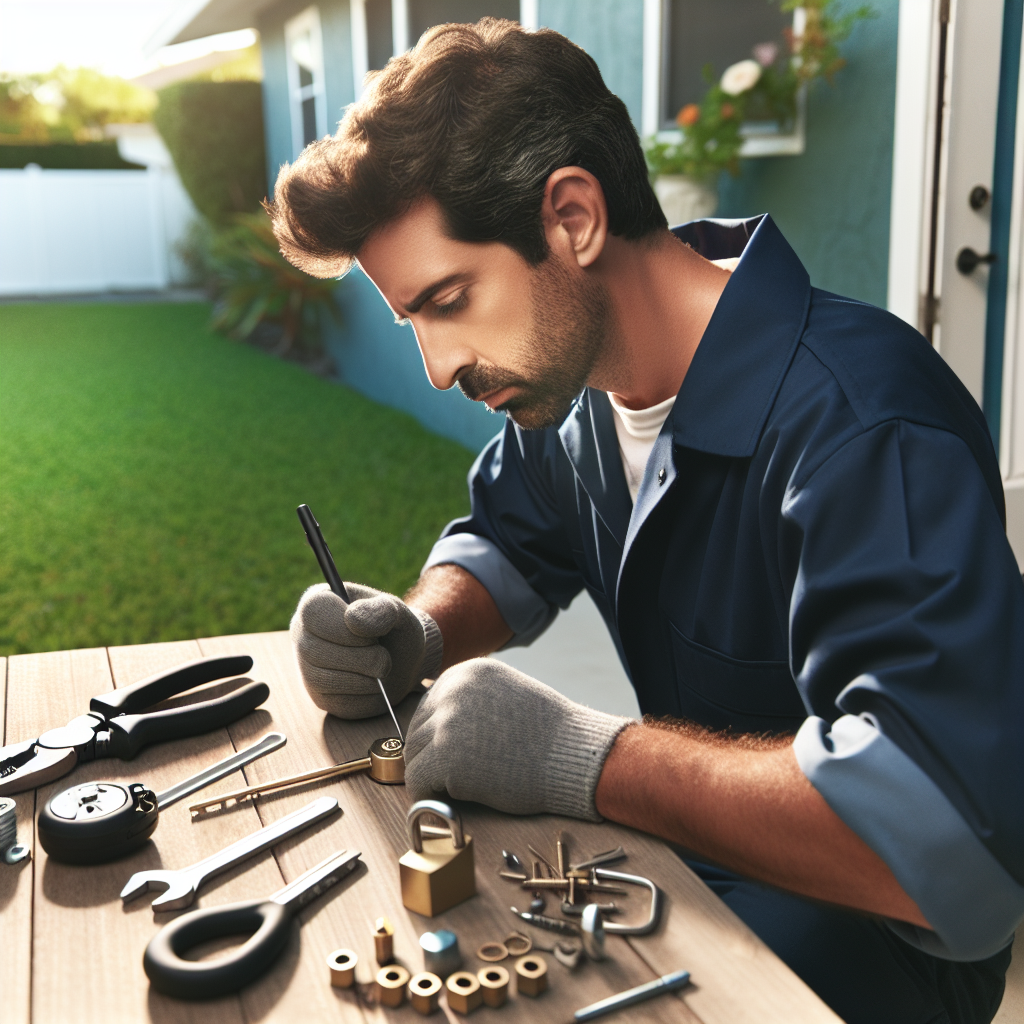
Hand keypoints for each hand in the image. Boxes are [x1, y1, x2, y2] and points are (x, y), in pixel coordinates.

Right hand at [290, 583, 442, 718]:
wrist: (405, 661)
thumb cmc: (394, 629)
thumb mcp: (395, 611)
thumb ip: (379, 609)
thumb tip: (353, 618)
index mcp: (318, 602)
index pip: (313, 611)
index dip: (343, 626)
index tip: (372, 635)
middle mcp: (304, 634)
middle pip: (315, 649)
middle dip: (360, 656)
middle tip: (385, 656)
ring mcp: (307, 666)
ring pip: (322, 678)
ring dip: (363, 677)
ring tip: (382, 668)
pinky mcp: (319, 696)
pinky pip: (334, 701)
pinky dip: (363, 695)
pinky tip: (375, 684)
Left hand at [405, 658, 630, 819]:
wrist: (571, 755)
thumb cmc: (546, 732)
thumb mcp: (504, 693)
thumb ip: (470, 701)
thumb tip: (436, 725)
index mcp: (464, 673)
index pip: (427, 707)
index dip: (439, 735)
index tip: (458, 752)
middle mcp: (451, 692)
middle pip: (416, 731)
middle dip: (431, 755)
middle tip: (457, 774)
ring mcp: (447, 724)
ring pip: (414, 756)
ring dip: (432, 774)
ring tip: (462, 784)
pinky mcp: (446, 758)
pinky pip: (417, 781)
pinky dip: (430, 793)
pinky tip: (455, 796)